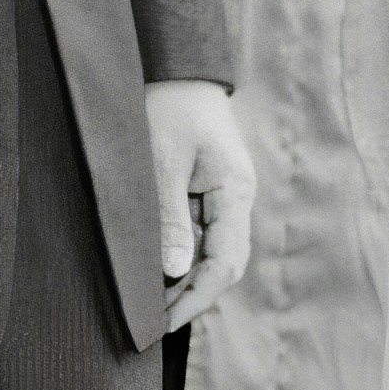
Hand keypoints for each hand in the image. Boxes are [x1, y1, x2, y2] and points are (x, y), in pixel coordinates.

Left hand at [148, 78, 255, 332]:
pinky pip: (203, 234)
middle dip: (193, 296)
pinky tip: (158, 269)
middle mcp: (237, 198)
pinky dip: (183, 257)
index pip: (225, 263)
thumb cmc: (168, 106)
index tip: (164, 322)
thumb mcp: (161, 161)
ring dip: (187, 279)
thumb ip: (170, 216)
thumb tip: (175, 271)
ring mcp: (225, 195)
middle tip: (153, 320)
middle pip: (224, 264)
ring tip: (151, 301)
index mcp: (235, 191)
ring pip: (214, 252)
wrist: (176, 67)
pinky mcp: (209, 190)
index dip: (197, 298)